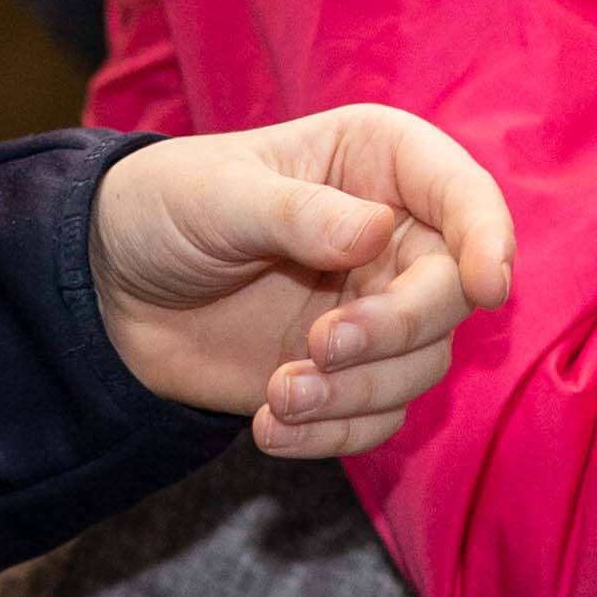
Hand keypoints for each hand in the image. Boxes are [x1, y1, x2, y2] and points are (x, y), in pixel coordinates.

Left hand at [90, 106, 517, 459]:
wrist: (108, 290)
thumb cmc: (165, 209)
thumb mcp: (218, 197)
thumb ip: (298, 214)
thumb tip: (375, 231)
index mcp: (378, 163)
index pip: (463, 193)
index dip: (488, 237)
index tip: (486, 287)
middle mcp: (394, 236)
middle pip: (450, 293)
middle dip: (396, 330)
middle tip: (321, 346)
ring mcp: (375, 308)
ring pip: (421, 365)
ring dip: (356, 392)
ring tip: (277, 395)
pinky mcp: (349, 374)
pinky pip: (378, 417)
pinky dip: (334, 434)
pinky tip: (269, 428)